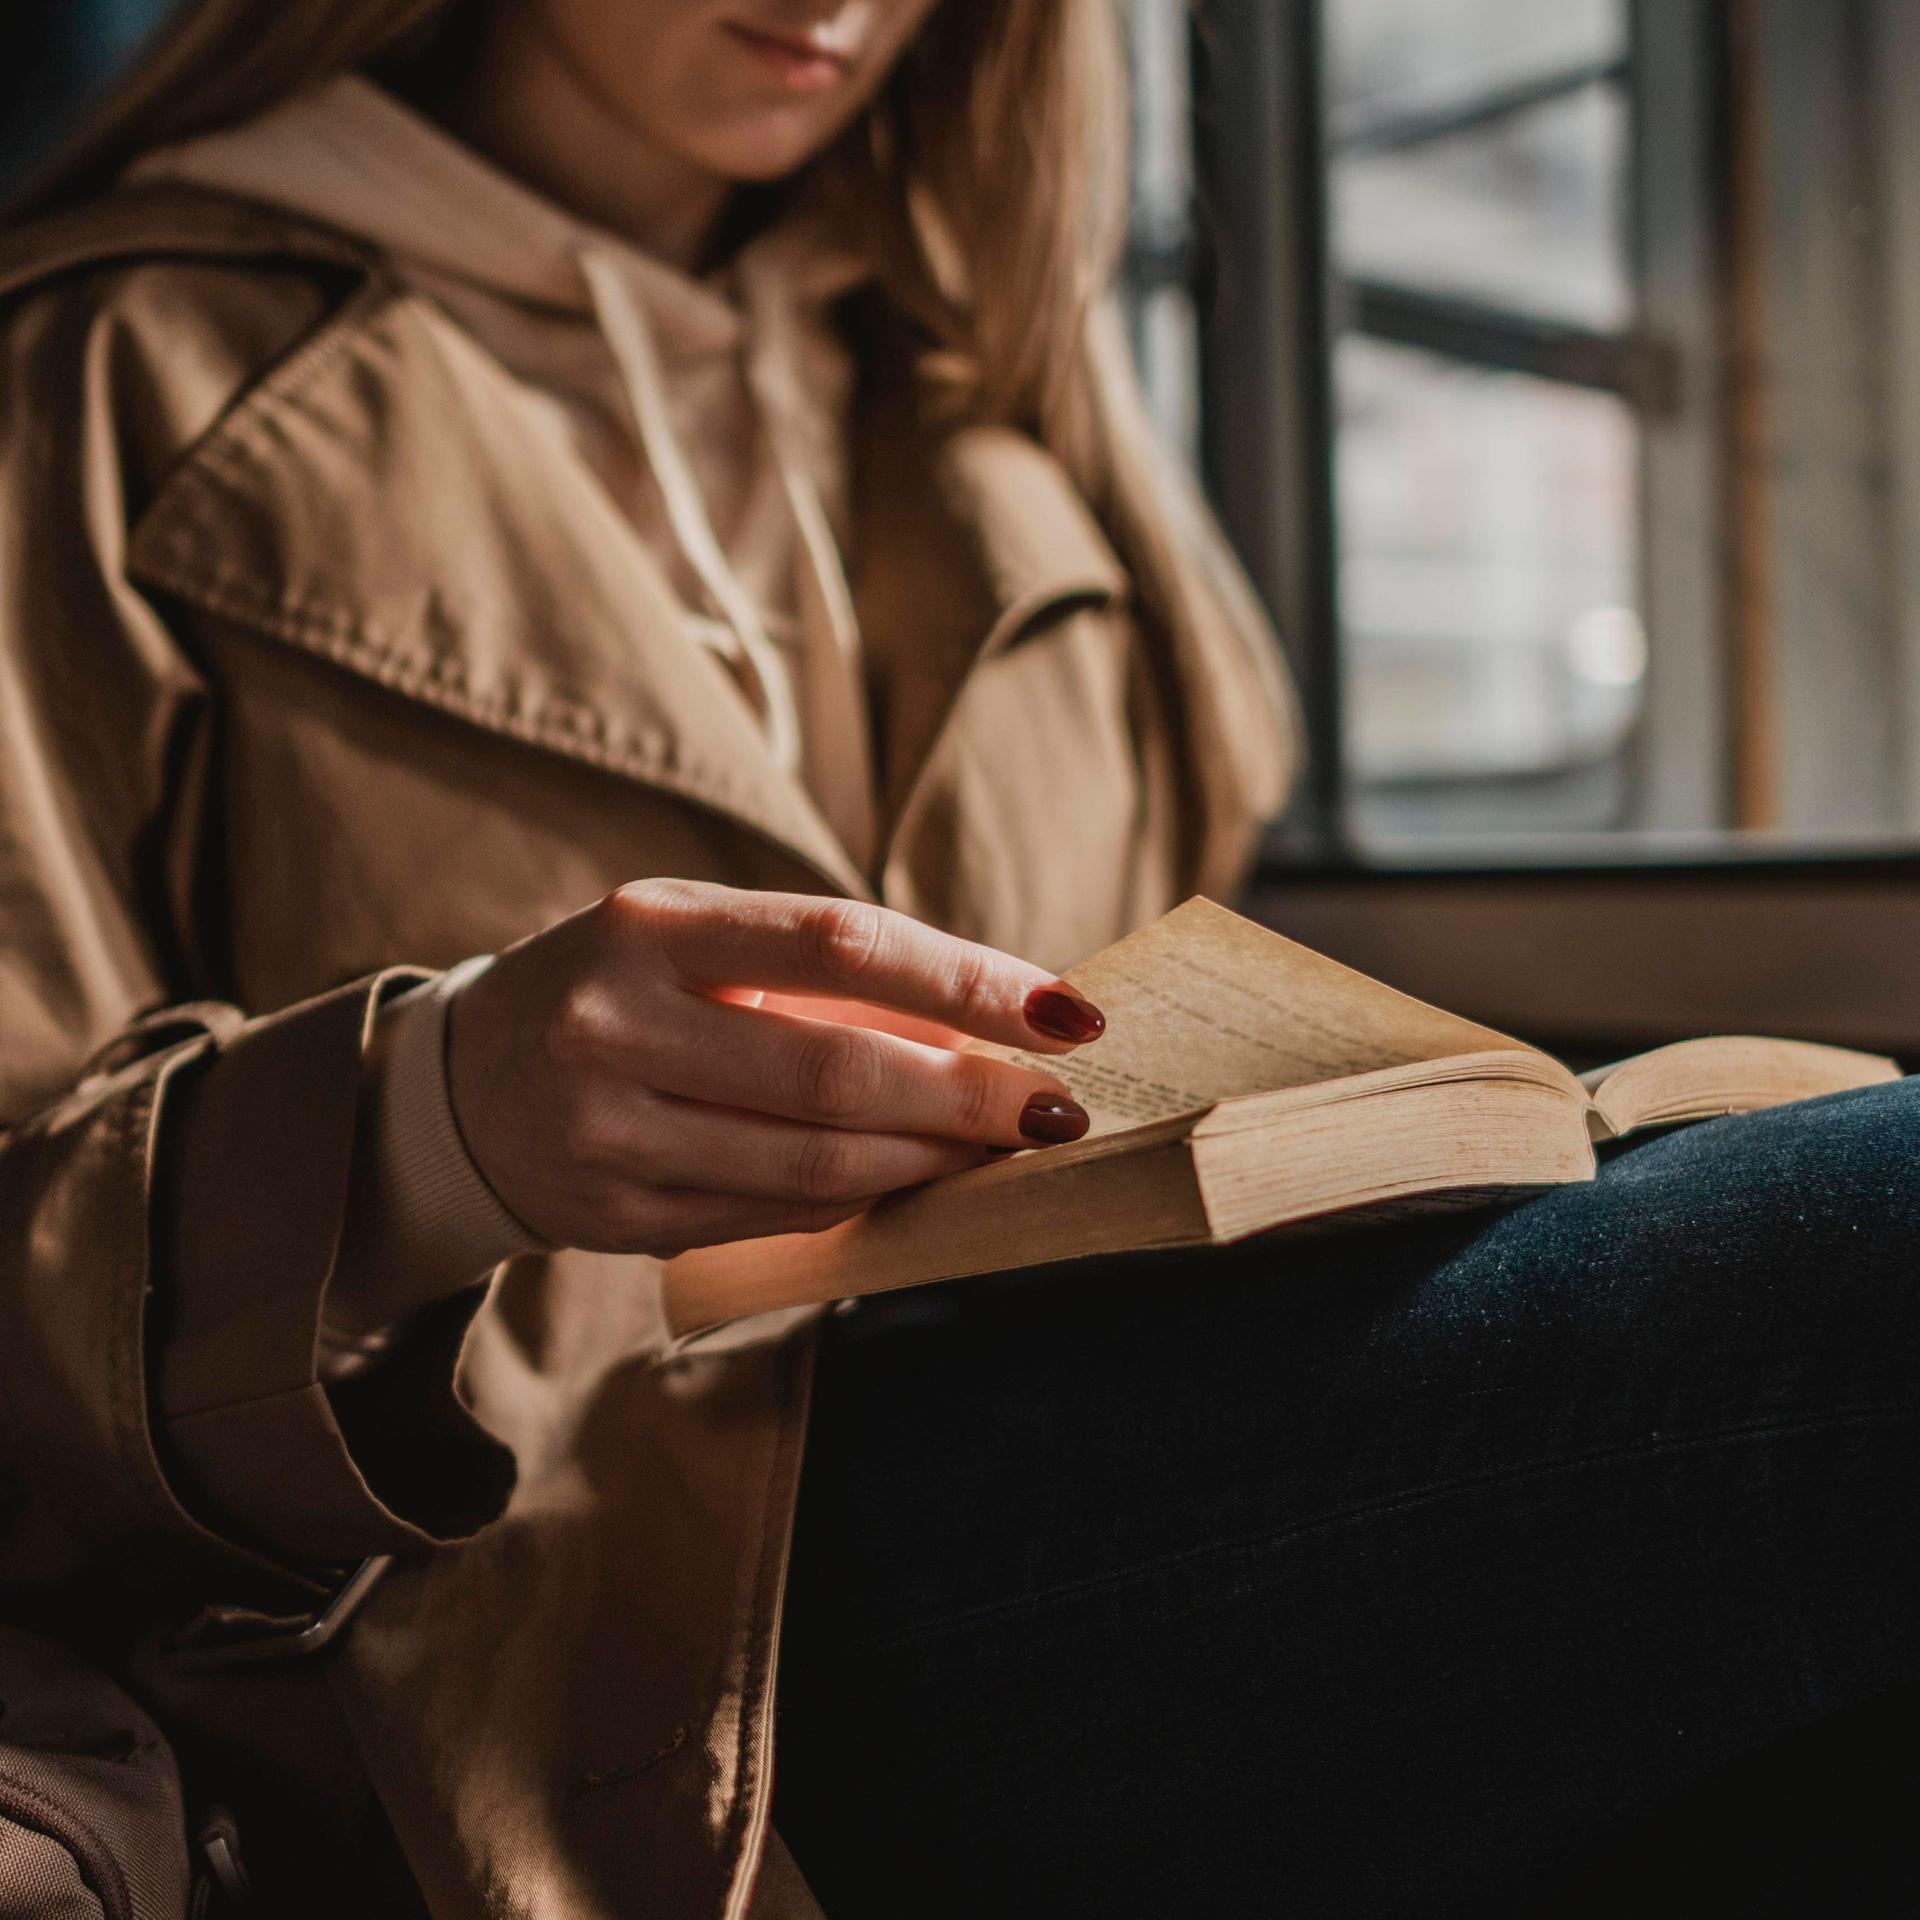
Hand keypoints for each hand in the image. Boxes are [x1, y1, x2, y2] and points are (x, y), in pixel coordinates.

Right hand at [445, 880, 1106, 1256]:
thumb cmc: (623, 990)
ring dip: (934, 1160)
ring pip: (816, 1162)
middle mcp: (619, 1026)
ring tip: (1003, 1145)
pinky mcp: (617, 1218)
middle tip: (1059, 1107)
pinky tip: (918, 1179)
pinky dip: (869, 1198)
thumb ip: (826, 976)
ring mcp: (611, 1133)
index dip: (967, 981)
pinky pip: (779, 1216)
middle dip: (973, 1096)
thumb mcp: (699, 940)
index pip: (841, 944)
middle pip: (838, 1073)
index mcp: (652, 927)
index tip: (1066, 1011)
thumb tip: (992, 1026)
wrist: (466, 1086)